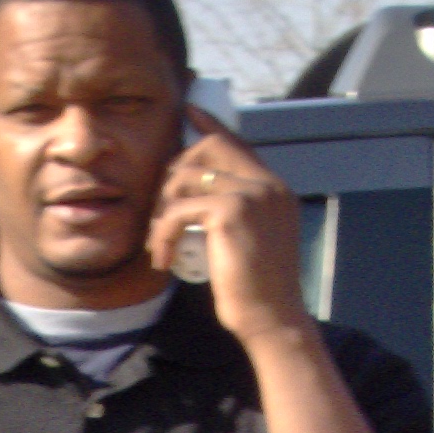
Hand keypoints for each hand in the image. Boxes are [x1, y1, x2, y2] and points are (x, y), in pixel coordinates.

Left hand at [149, 110, 308, 349]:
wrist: (272, 320)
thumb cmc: (259, 295)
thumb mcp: (252, 245)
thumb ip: (238, 216)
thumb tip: (202, 207)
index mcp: (275, 190)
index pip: (238, 144)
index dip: (210, 126)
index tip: (189, 113)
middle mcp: (267, 185)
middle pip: (207, 148)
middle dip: (173, 171)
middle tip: (159, 211)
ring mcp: (251, 194)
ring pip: (185, 177)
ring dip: (161, 210)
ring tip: (158, 242)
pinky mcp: (230, 211)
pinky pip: (178, 210)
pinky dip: (162, 233)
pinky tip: (162, 258)